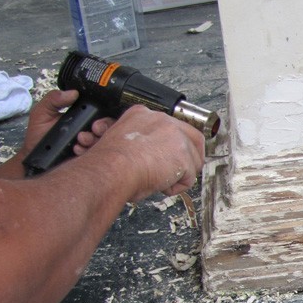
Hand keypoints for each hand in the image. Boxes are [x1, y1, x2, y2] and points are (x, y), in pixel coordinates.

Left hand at [19, 89, 114, 158]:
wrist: (34, 158)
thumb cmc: (38, 135)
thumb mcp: (41, 112)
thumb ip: (53, 99)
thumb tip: (72, 92)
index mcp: (80, 118)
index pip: (99, 113)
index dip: (102, 115)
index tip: (95, 120)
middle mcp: (88, 130)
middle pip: (107, 126)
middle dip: (104, 127)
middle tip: (94, 129)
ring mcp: (89, 144)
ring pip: (104, 140)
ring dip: (94, 139)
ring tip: (80, 140)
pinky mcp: (87, 156)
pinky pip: (97, 153)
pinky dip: (88, 150)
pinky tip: (76, 149)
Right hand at [86, 105, 205, 200]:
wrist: (111, 170)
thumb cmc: (109, 164)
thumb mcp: (120, 142)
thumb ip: (140, 143)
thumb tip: (150, 157)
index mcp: (143, 115)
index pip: (171, 127)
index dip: (173, 146)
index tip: (169, 158)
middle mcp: (162, 120)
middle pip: (192, 138)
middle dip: (189, 159)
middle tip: (177, 173)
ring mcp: (176, 135)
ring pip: (193, 159)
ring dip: (180, 175)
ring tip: (160, 180)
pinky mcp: (184, 154)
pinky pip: (189, 177)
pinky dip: (176, 187)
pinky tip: (161, 185)